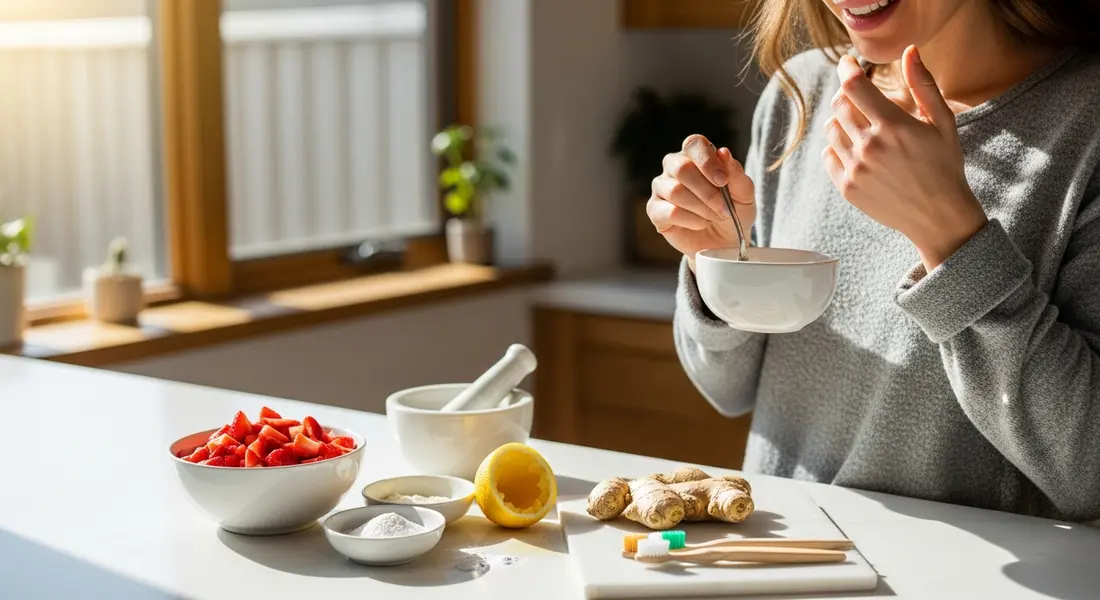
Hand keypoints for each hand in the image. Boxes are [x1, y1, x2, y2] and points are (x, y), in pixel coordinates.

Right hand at [649, 134, 755, 271]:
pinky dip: (691, 221)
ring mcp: (661, 188)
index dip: (707, 161)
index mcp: (695, 156)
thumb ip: (737, 174)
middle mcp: (674, 167)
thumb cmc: (734, 213)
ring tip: (714, 217)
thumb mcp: (745, 195)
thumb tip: (723, 152)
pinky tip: (700, 224)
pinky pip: (670, 212)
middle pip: (682, 168)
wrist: (724, 243)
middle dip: (708, 192)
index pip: (693, 144)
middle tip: (724, 208)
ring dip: (702, 208)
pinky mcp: (655, 210)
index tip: (723, 181)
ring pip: (675, 191)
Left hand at [823, 45, 987, 269]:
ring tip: (862, 125)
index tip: (847, 62)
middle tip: (860, 96)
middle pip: (838, 106)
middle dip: (847, 95)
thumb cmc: (944, 164)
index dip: (846, 68)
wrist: (937, 215)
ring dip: (841, 120)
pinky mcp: (847, 188)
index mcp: (893, 126)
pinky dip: (838, 146)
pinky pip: (828, 155)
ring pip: (831, 130)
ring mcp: (855, 169)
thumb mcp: (943, 122)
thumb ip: (923, 85)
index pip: (853, 86)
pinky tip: (857, 148)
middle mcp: (869, 147)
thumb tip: (909, 51)